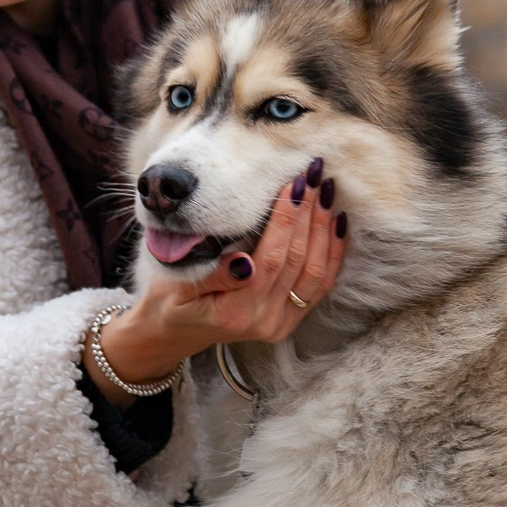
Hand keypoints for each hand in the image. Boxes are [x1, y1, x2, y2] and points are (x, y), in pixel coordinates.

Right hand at [84, 159, 347, 404]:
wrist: (174, 332)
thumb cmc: (170, 299)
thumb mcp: (176, 286)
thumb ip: (213, 276)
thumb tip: (245, 263)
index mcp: (234, 313)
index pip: (270, 260)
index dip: (285, 220)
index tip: (293, 184)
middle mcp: (264, 321)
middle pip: (297, 262)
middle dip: (308, 214)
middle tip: (314, 174)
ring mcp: (281, 323)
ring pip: (316, 272)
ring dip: (324, 228)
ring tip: (327, 191)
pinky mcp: (291, 319)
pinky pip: (321, 285)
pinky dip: (333, 251)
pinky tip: (337, 222)